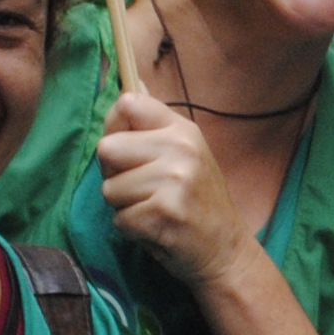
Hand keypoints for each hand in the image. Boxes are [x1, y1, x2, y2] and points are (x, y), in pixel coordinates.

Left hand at [98, 86, 254, 288]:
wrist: (226, 250)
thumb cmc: (196, 202)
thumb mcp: (184, 154)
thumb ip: (153, 126)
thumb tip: (130, 84)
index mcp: (182, 129)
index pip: (127, 104)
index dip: (115, 129)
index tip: (131, 151)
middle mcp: (180, 148)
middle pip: (107, 148)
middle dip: (115, 175)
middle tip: (144, 189)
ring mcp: (174, 180)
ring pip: (109, 188)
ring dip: (124, 206)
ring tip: (153, 210)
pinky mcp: (164, 213)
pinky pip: (120, 219)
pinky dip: (132, 230)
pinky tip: (156, 228)